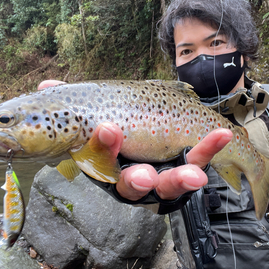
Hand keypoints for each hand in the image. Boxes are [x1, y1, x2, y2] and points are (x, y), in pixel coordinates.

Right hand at [37, 80, 232, 200]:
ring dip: (179, 180)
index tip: (108, 129)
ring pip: (168, 185)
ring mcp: (161, 176)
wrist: (154, 132)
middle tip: (143, 176)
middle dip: (135, 180)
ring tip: (194, 176)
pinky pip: (199, 161)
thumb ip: (74, 100)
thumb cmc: (118, 127)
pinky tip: (223, 134)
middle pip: (131, 185)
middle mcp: (131, 176)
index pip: (100, 162)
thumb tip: (45, 83)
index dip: (103, 149)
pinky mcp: (187, 167)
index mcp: (106, 164)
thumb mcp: (94, 112)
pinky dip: (211, 147)